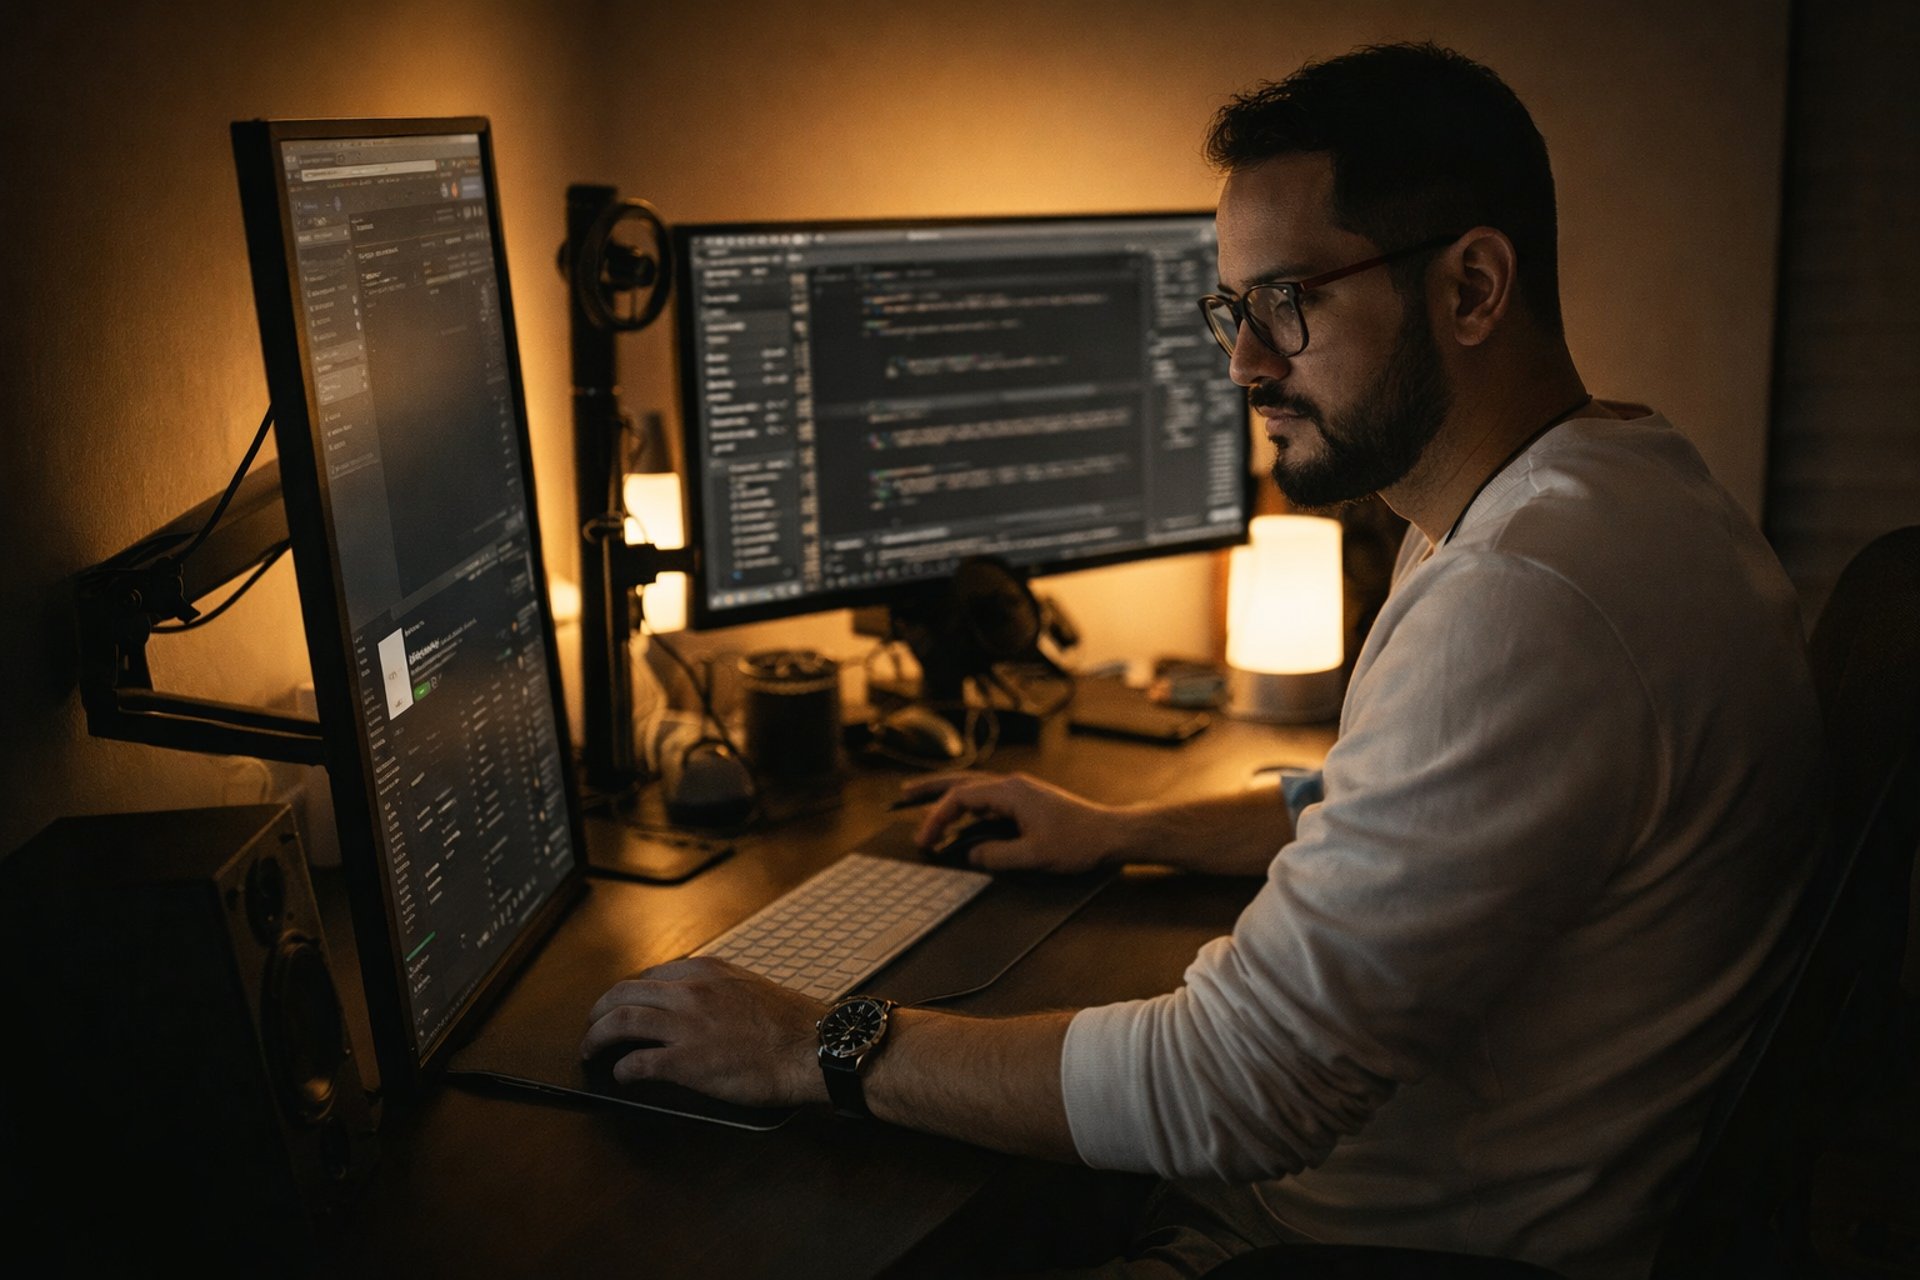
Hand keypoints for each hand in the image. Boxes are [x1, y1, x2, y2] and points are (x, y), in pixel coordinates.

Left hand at [580, 957, 828, 1106]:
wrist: (814, 1048)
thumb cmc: (793, 1024)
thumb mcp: (751, 988)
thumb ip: (720, 991)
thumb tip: (703, 1006)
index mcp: (707, 971)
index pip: (650, 974)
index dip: (629, 992)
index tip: (625, 1005)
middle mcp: (690, 992)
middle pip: (623, 993)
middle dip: (599, 1011)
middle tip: (593, 1026)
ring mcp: (686, 1025)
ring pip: (620, 1021)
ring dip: (596, 1037)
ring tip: (589, 1050)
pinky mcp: (686, 1062)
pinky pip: (637, 1062)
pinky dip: (621, 1069)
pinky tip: (621, 1076)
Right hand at [901, 771, 1128, 874]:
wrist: (1111, 835)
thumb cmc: (1078, 843)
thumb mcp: (1034, 856)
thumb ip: (997, 856)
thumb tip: (970, 855)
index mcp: (1010, 792)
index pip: (961, 799)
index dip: (938, 818)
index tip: (925, 841)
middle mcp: (1012, 785)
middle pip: (962, 781)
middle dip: (931, 788)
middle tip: (903, 794)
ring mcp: (1019, 792)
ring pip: (974, 786)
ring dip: (948, 793)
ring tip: (922, 798)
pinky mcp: (1026, 802)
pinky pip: (987, 798)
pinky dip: (967, 804)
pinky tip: (960, 816)